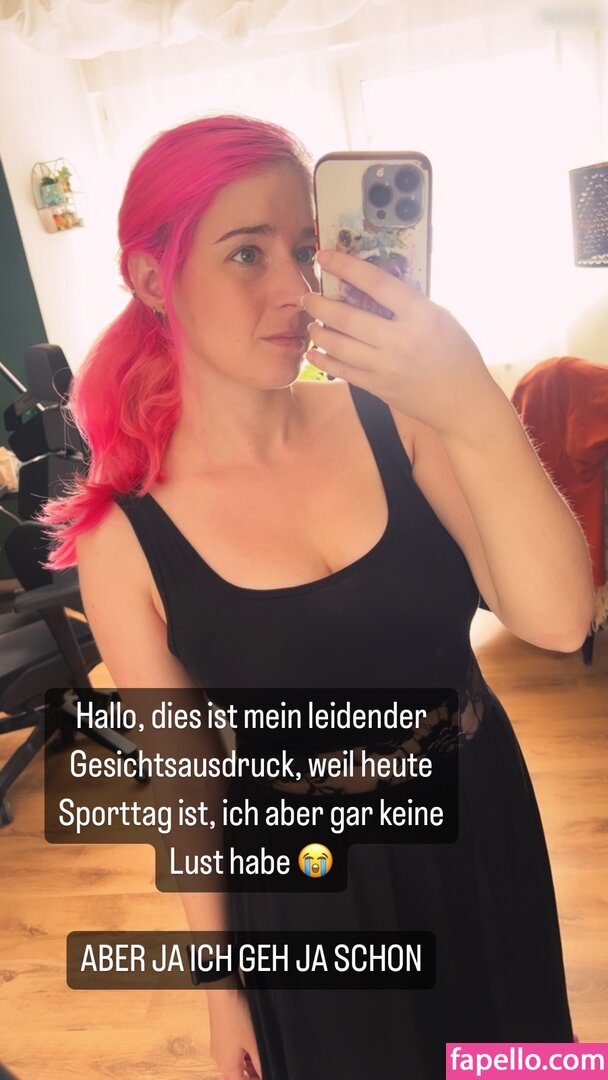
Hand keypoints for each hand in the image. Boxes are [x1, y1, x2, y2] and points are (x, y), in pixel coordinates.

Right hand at [208, 987, 262, 1079]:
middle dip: (253, 1072)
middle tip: (266, 1063)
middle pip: (238, 1074)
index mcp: (227, 1066)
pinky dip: (242, 1050)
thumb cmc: (236, 1016)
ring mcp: (218, 1047)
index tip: (266, 1074)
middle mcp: (219, 1059)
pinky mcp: (219, 1036)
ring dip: (249, 1060)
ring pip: (236, 1061)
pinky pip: (231, 1050)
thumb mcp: (254, 1043)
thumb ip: (260, 1064)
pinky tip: (252, 1040)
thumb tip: (264, 1075)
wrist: (222, 992)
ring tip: (260, 1050)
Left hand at [301, 249, 497, 437]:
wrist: (462, 402)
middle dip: (321, 304)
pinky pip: (343, 371)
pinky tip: (313, 351)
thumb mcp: (442, 318)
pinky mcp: (378, 387)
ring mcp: (386, 366)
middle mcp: (400, 341)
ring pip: (340, 345)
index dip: (346, 266)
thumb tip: (374, 284)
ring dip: (319, 331)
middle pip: (348, 317)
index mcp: (421, 316)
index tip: (326, 257)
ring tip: (311, 323)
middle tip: (307, 297)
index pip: (377, 283)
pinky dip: (324, 360)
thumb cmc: (457, 355)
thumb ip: (410, 303)